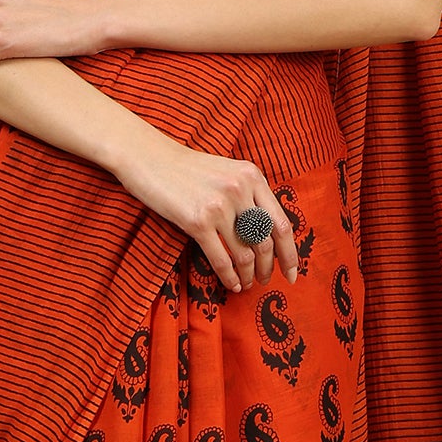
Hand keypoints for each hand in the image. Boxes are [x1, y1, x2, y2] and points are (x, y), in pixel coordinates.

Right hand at [115, 134, 299, 291]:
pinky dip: (229, 277)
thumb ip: (250, 196)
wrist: (149, 157)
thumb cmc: (187, 169)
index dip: (291, 254)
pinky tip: (231, 284)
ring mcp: (219, 206)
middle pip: (266, 242)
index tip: (292, 272)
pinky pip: (221, 258)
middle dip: (269, 268)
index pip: (282, 224)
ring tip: (246, 283)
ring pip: (245, 254)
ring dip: (248, 275)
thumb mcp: (228, 172)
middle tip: (265, 280)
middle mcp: (240, 190)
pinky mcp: (197, 221)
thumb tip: (268, 234)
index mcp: (253, 177)